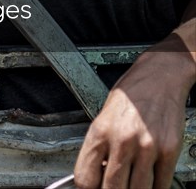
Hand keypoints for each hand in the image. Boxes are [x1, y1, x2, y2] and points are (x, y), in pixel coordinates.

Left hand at [74, 50, 192, 188]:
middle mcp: (122, 141)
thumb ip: (100, 147)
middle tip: (111, 188)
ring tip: (130, 186)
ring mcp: (147, 147)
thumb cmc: (129, 96)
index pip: (85, 177)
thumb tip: (97, 175)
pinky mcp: (169, 151)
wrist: (159, 77)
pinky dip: (154, 188)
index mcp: (99, 132)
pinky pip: (161, 184)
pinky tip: (148, 183)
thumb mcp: (103, 117)